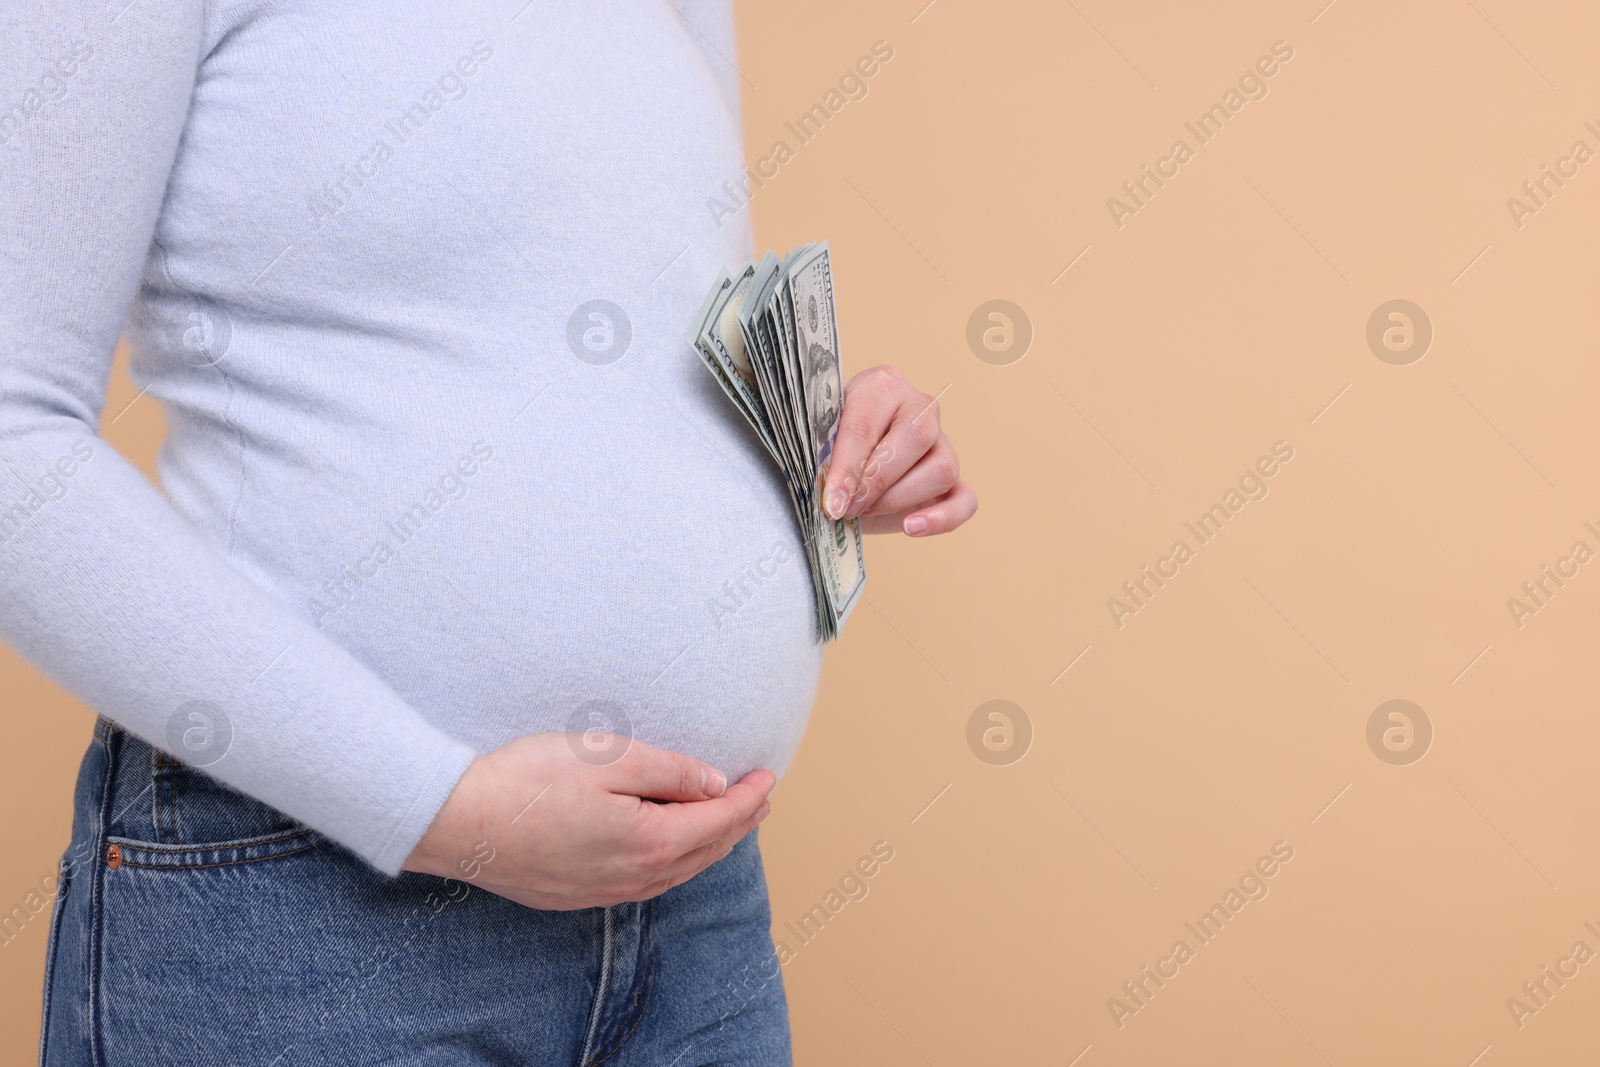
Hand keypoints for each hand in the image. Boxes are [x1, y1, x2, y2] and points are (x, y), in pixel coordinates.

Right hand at [402, 733, 773, 909]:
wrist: (458, 822)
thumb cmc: (528, 781)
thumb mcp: (610, 759)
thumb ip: (670, 772)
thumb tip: (716, 785)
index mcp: (649, 842)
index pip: (718, 821)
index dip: (749, 798)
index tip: (768, 776)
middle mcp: (634, 877)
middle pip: (704, 852)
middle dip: (738, 823)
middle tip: (760, 798)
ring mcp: (604, 891)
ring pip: (677, 871)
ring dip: (708, 844)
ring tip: (727, 821)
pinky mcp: (578, 894)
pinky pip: (647, 881)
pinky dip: (674, 860)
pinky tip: (670, 848)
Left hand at [821, 365, 976, 535]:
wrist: (847, 458)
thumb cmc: (832, 443)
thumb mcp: (820, 440)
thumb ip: (825, 457)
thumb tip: (831, 494)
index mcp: (881, 386)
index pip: (868, 424)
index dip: (849, 467)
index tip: (832, 501)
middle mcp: (919, 407)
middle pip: (917, 437)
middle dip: (878, 480)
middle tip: (848, 507)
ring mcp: (942, 443)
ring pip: (942, 469)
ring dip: (900, 499)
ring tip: (865, 512)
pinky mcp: (954, 479)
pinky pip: (965, 500)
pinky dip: (942, 518)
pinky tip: (911, 527)